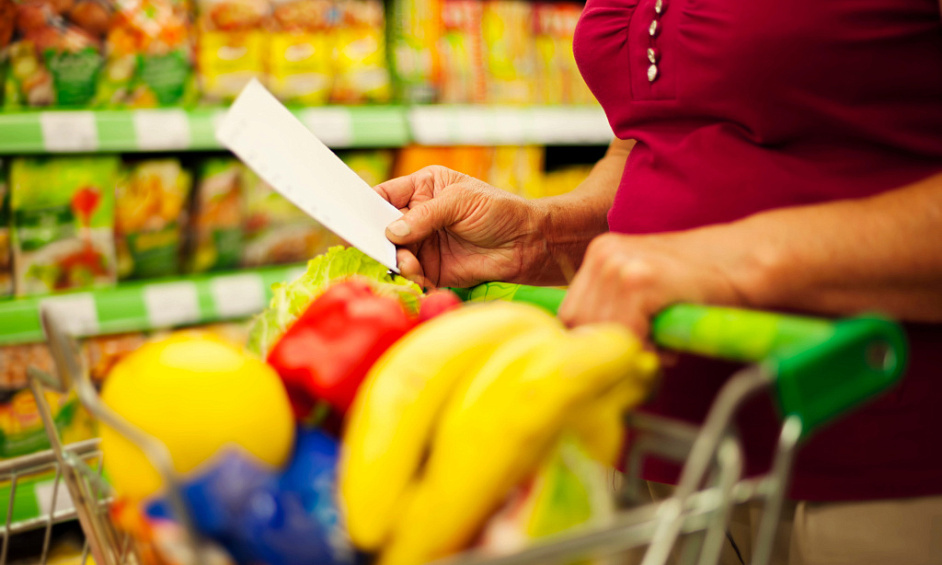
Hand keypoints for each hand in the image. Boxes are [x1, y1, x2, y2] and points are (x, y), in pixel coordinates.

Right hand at [375, 166, 544, 287]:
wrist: (527, 244)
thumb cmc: (498, 211)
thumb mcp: (461, 202)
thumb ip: (425, 215)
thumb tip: (392, 231)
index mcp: (422, 188)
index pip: (385, 195)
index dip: (366, 206)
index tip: (351, 218)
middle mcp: (418, 216)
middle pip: (383, 228)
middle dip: (378, 239)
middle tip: (377, 247)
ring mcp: (423, 244)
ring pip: (394, 254)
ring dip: (397, 260)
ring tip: (410, 264)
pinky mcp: (432, 270)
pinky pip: (410, 275)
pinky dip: (410, 278)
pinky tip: (419, 276)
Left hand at [558, 230, 751, 337]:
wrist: (744, 262)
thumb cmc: (698, 284)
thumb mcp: (645, 286)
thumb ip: (615, 310)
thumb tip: (588, 354)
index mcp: (600, 253)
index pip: (570, 313)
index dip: (591, 340)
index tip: (617, 352)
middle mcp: (603, 254)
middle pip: (578, 323)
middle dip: (608, 346)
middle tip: (645, 351)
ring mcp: (619, 265)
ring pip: (601, 331)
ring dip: (630, 348)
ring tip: (659, 345)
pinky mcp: (640, 280)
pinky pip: (626, 332)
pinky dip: (645, 347)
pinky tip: (667, 344)